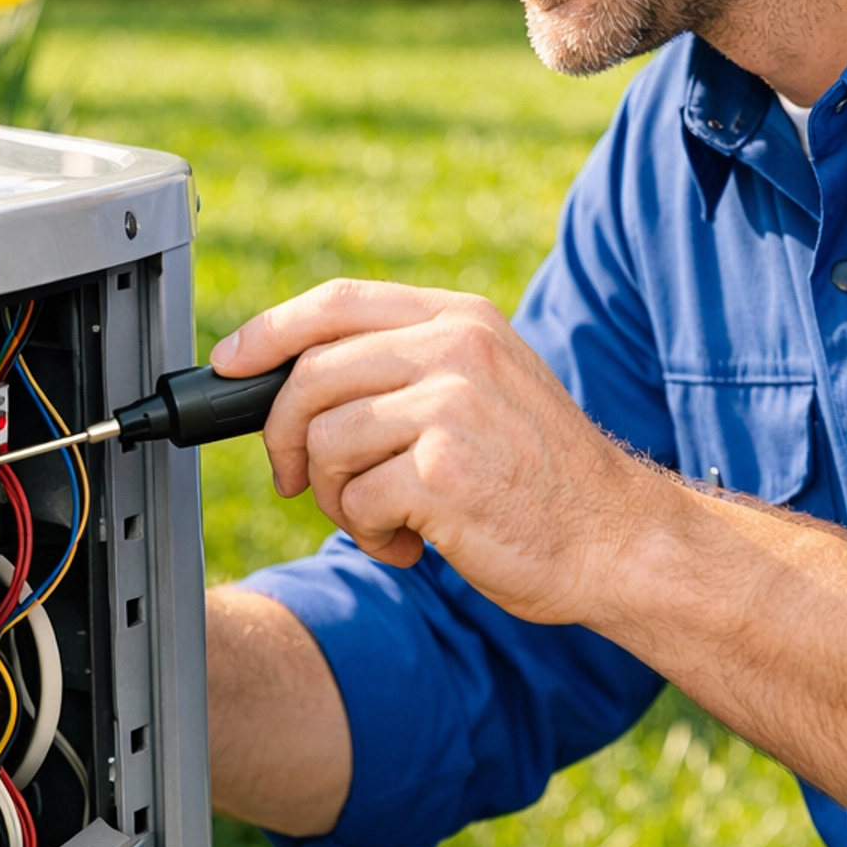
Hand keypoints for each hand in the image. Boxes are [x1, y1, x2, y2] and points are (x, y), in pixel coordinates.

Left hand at [211, 279, 650, 622]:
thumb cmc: (542, 474)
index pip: (336, 303)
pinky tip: (412, 544)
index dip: (268, 333)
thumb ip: (406, 367)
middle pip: (311, 375)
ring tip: (383, 519)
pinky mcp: (444, 471)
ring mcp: (452, 405)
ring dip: (336, 498)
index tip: (229, 364)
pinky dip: (370, 536)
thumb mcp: (484, 386)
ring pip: (326, 442)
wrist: (617, 538)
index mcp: (460, 319)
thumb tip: (293, 381)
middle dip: (286, 438)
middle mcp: (456, 348)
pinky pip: (357, 500)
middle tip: (300, 480)